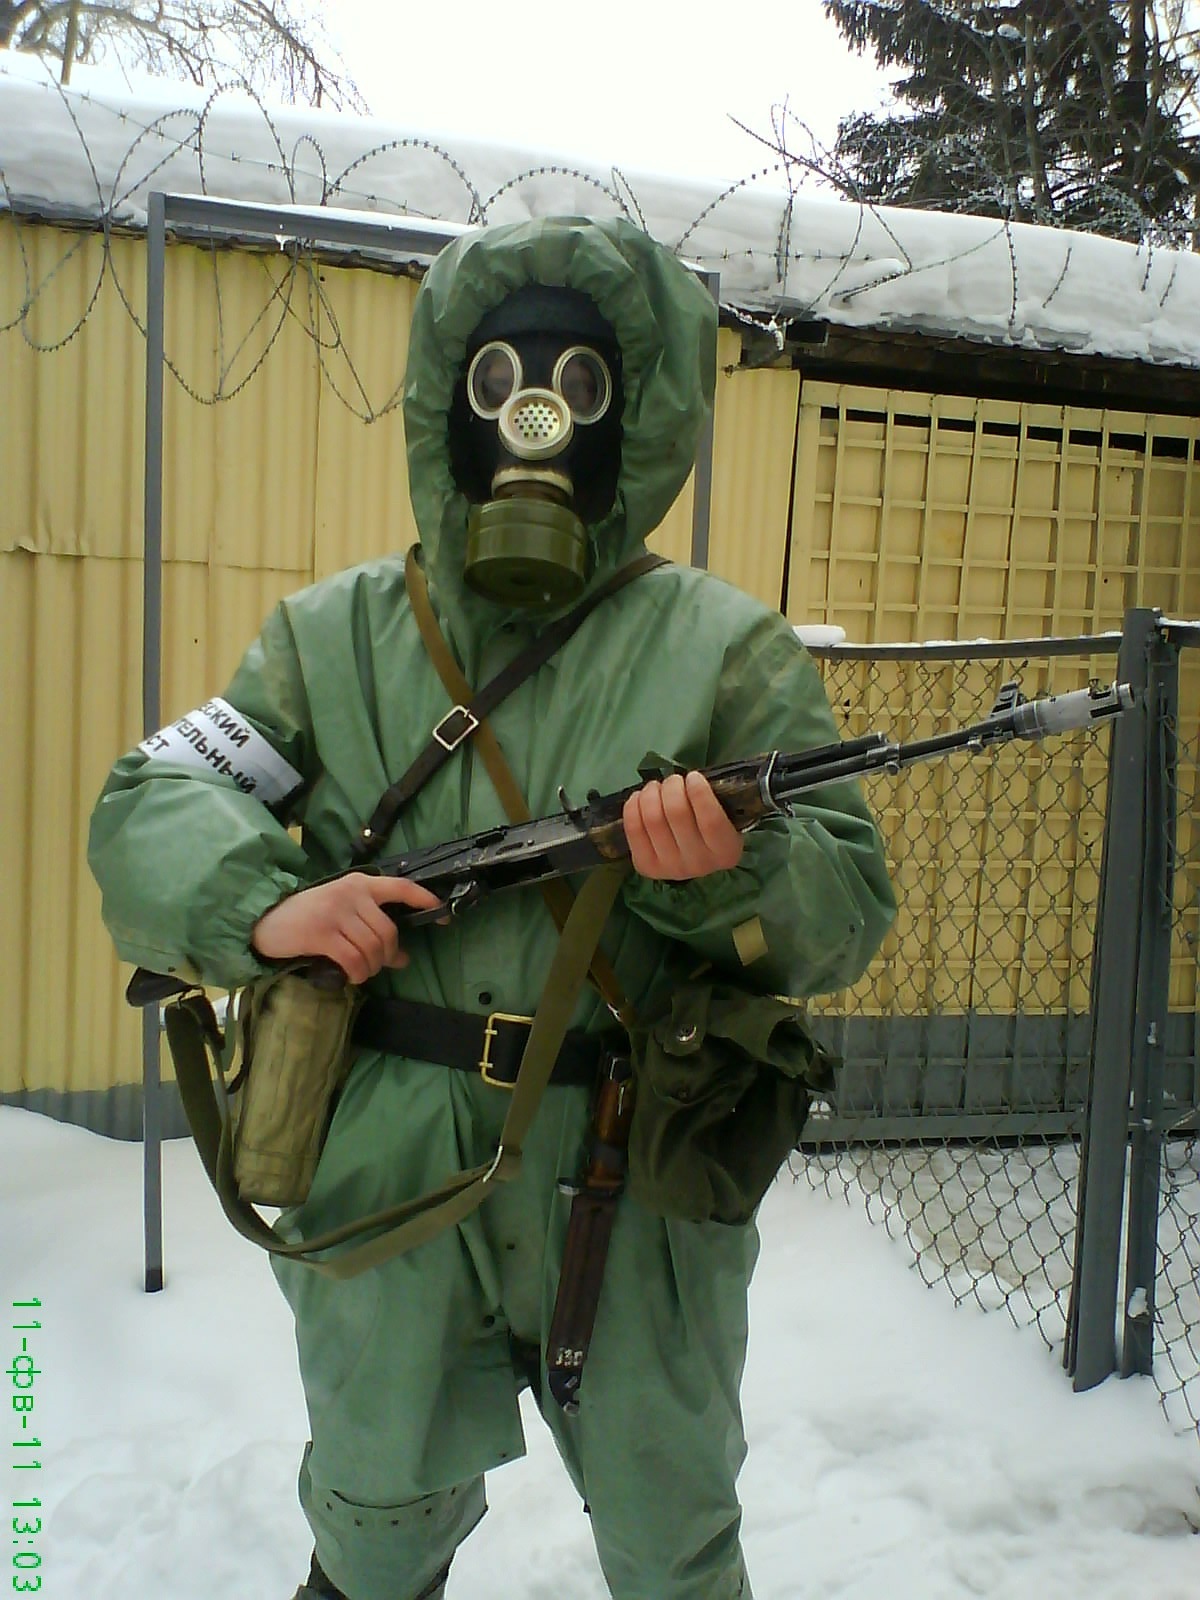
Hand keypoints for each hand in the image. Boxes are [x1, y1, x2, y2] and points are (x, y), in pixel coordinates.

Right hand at [251, 874, 445, 985]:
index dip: (425, 901)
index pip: (401, 887)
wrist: (264, 918)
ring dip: (371, 968)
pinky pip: (353, 959)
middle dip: (388, 955)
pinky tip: (350, 975)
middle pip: (388, 931)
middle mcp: (351, 893)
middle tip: (378, 966)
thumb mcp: (341, 911)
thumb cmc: (306, 915)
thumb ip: (370, 926)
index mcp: (360, 883)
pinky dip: (356, 973)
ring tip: (360, 971)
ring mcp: (336, 911)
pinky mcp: (322, 932)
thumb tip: (402, 957)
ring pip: (372, 948)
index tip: (443, 917)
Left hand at [622, 771, 743, 880]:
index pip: (710, 821)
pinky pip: (633, 828)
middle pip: (677, 814)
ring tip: (656, 787)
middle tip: (674, 780)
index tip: (693, 776)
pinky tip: (641, 797)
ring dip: (651, 793)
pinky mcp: (646, 865)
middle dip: (672, 786)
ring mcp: (670, 867)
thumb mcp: (725, 815)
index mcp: (725, 851)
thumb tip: (692, 778)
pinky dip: (634, 805)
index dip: (699, 792)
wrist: (694, 857)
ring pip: (652, 819)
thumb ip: (716, 798)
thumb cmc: (711, 827)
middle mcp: (699, 863)